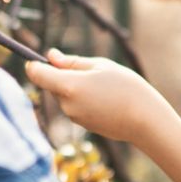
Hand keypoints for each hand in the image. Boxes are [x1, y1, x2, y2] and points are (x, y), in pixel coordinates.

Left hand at [27, 50, 180, 145]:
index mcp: (68, 85)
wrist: (145, 120)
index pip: (36, 73)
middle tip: (88, 69)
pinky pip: (75, 106)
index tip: (41, 58)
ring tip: (102, 85)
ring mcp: (73, 117)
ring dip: (75, 87)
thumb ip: (72, 61)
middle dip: (61, 74)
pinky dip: (83, 99)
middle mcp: (66, 104)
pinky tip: (105, 98)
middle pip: (50, 84)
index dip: (34, 64)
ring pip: (64, 95)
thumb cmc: (126, 87)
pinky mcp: (82, 125)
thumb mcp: (100, 65)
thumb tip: (50, 56)